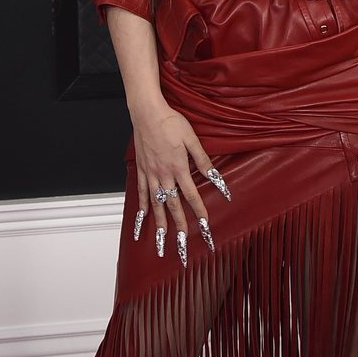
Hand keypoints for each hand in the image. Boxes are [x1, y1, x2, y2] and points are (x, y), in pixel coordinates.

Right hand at [130, 104, 230, 264]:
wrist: (147, 113)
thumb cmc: (170, 122)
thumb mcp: (192, 139)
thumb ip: (203, 160)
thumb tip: (215, 177)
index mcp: (179, 168)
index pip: (192, 195)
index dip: (199, 212)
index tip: (204, 226)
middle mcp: (164, 175)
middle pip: (173, 206)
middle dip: (179, 227)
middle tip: (183, 244)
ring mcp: (151, 174)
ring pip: (156, 204)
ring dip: (159, 224)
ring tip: (160, 240)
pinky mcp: (141, 170)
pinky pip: (141, 193)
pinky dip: (143, 208)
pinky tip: (143, 220)